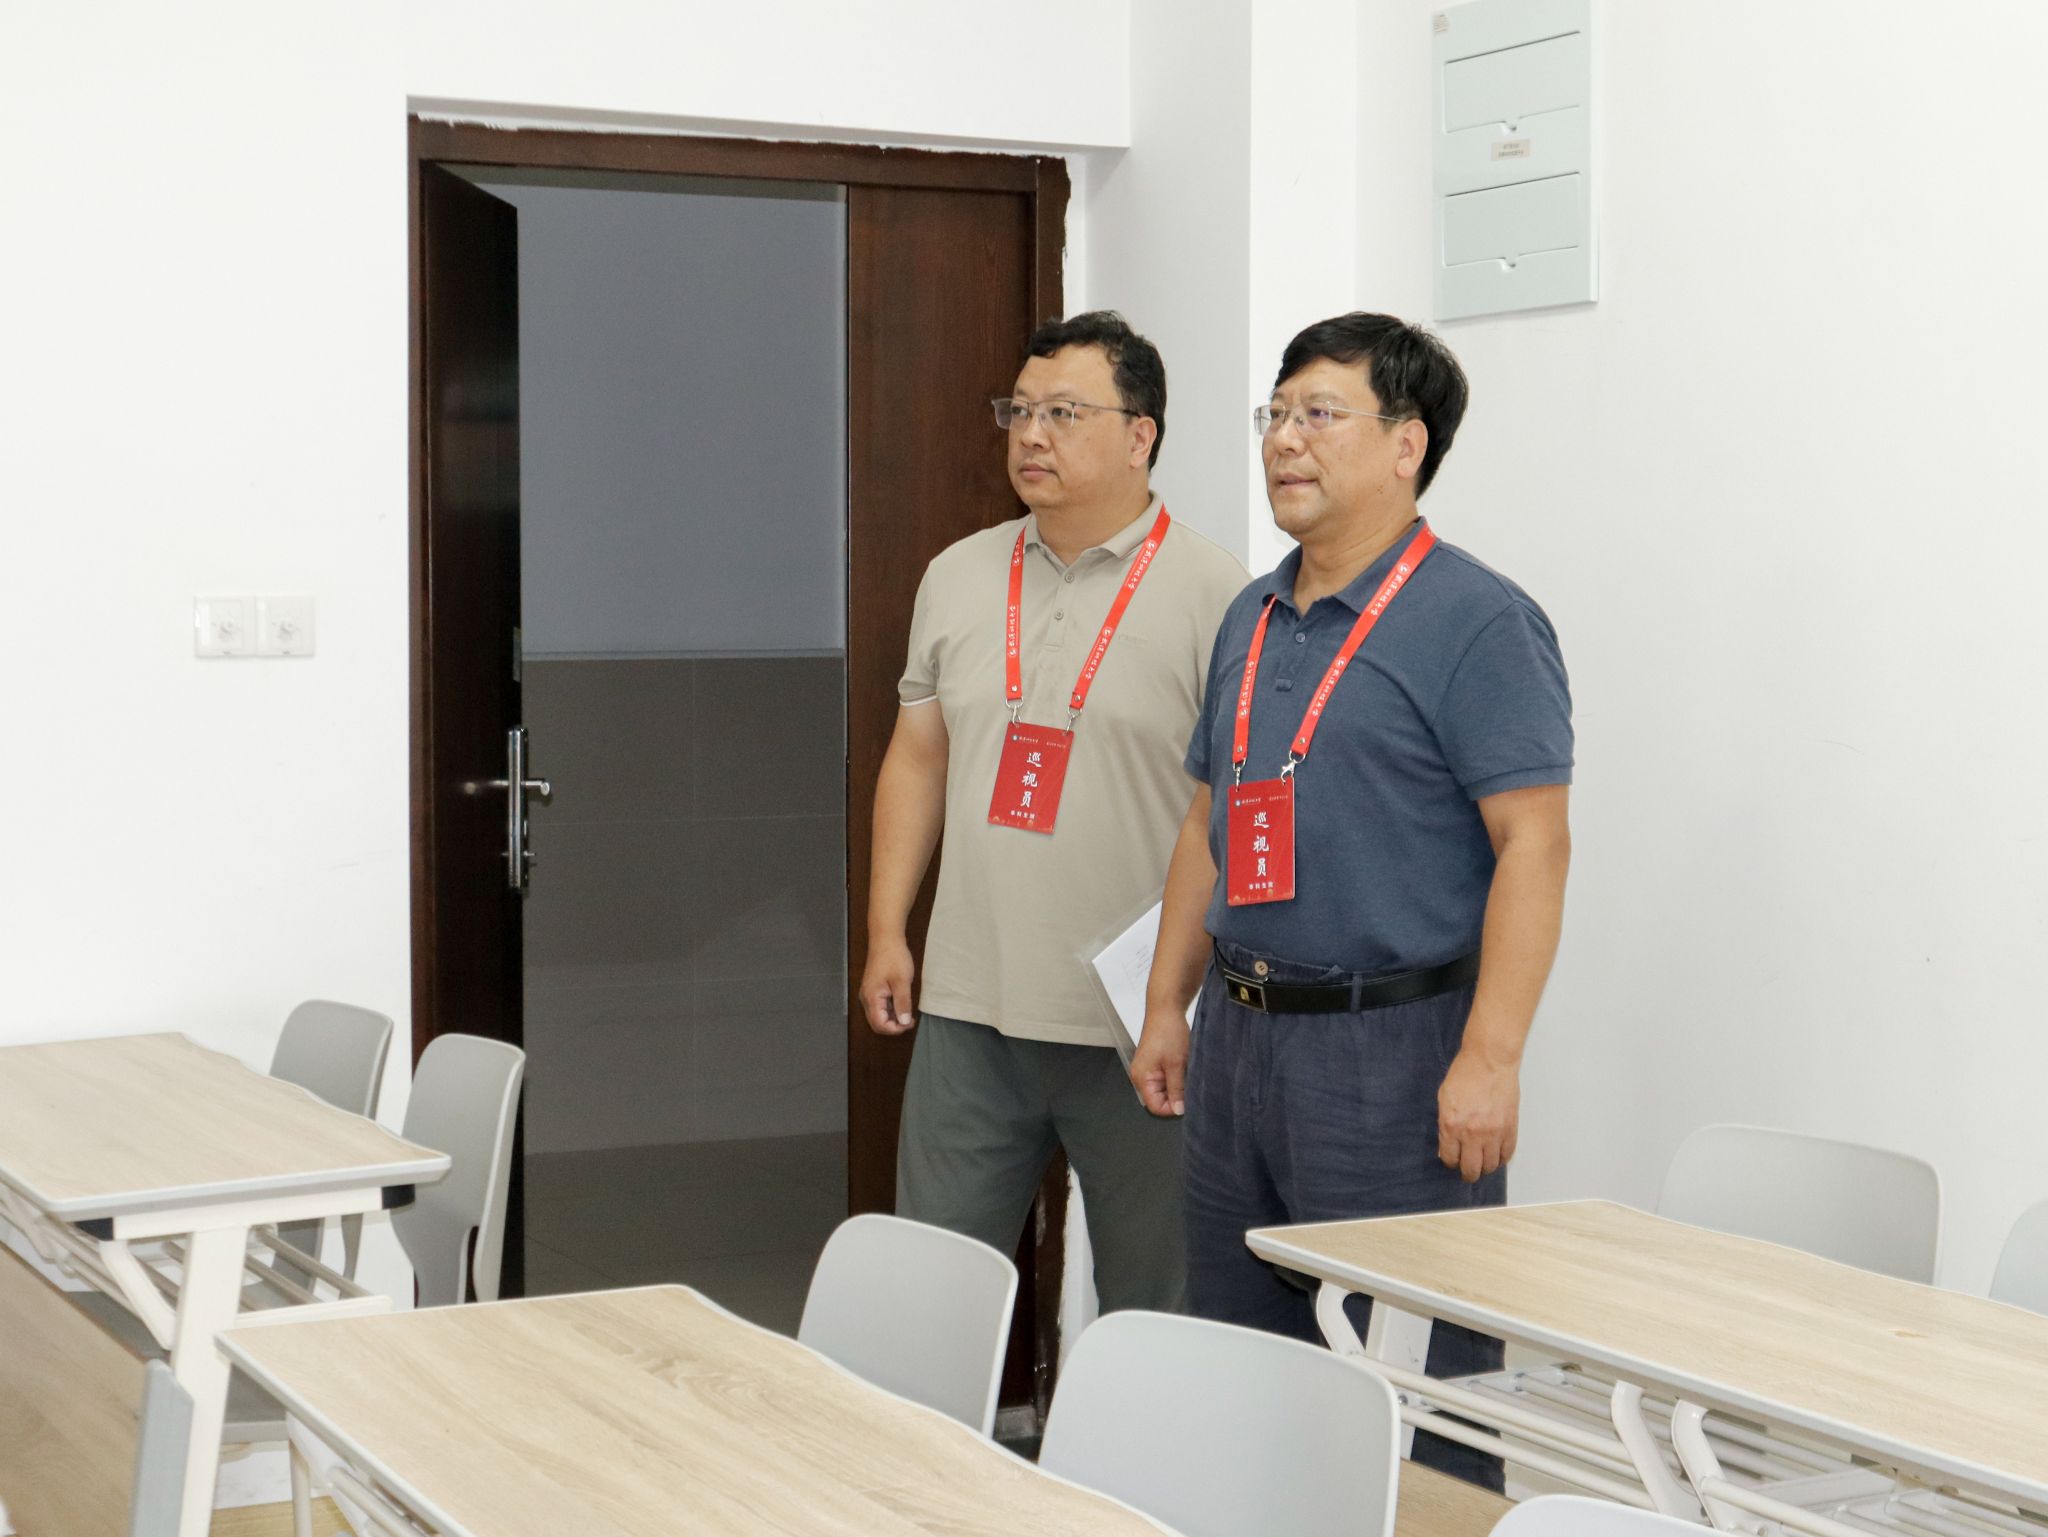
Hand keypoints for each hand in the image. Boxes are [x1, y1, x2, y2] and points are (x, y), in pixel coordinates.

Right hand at [859, 938, 918, 1035]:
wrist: (886, 938)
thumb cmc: (894, 957)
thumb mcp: (902, 981)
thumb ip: (902, 1003)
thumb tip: (903, 1022)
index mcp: (871, 997)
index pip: (879, 1024)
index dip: (895, 1029)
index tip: (909, 1022)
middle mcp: (866, 998)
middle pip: (877, 1023)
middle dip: (893, 1026)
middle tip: (910, 1020)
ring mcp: (869, 994)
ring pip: (878, 1016)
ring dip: (893, 1019)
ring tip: (908, 1013)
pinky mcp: (873, 989)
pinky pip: (880, 1007)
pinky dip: (891, 1010)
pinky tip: (902, 1005)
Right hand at [1129, 1006, 1190, 1117]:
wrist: (1166, 1009)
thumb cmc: (1169, 1033)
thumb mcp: (1176, 1064)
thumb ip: (1177, 1089)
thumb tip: (1178, 1111)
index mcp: (1142, 1079)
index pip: (1156, 1107)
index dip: (1173, 1107)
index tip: (1188, 1099)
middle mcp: (1140, 1076)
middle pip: (1159, 1099)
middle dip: (1176, 1095)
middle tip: (1190, 1083)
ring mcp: (1147, 1069)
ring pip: (1164, 1089)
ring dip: (1177, 1085)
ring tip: (1186, 1072)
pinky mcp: (1154, 1063)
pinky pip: (1165, 1079)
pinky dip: (1176, 1076)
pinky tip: (1183, 1067)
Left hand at [1437, 1048, 1519, 1181]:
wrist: (1490, 1061)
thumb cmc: (1465, 1074)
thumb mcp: (1444, 1099)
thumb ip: (1444, 1124)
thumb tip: (1446, 1144)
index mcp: (1452, 1125)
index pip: (1450, 1158)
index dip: (1450, 1162)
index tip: (1452, 1160)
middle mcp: (1473, 1134)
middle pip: (1472, 1169)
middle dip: (1468, 1173)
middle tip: (1467, 1171)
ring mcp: (1494, 1133)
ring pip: (1491, 1166)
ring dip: (1485, 1167)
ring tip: (1482, 1162)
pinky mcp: (1510, 1128)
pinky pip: (1507, 1154)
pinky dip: (1501, 1158)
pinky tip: (1496, 1154)